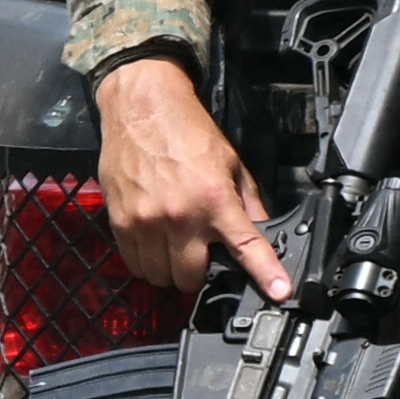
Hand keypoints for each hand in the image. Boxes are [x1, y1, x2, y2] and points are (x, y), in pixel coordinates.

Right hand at [90, 52, 283, 300]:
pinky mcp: (120, 221)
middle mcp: (180, 216)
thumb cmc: (185, 130)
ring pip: (161, 278)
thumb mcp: (231, 163)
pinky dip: (145, 262)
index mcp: (214, 200)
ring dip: (170, 270)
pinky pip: (134, 264)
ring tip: (173, 246)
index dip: (266, 274)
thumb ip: (246, 202)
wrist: (141, 107)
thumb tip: (262, 232)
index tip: (279, 292)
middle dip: (199, 273)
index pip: (246, 247)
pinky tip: (152, 241)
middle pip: (191, 279)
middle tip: (199, 252)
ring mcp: (146, 222)